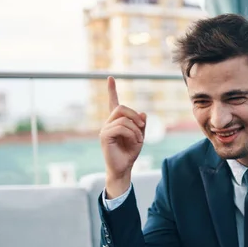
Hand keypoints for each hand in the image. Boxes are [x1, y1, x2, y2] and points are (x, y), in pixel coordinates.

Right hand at [99, 76, 146, 197]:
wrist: (124, 168)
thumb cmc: (130, 153)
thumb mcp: (140, 137)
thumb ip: (141, 124)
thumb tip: (142, 113)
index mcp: (116, 122)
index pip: (113, 103)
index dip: (112, 90)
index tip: (110, 77)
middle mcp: (109, 123)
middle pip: (121, 107)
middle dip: (134, 115)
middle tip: (142, 126)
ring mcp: (105, 129)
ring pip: (122, 118)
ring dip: (135, 128)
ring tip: (139, 139)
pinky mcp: (104, 136)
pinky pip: (120, 127)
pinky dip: (131, 133)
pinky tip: (135, 141)